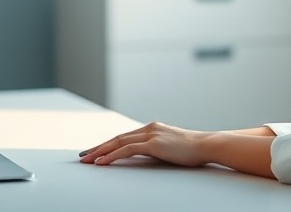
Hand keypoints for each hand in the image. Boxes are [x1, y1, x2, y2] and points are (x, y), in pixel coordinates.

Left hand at [79, 122, 209, 166]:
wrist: (207, 145)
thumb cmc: (193, 150)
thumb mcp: (172, 147)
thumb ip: (158, 148)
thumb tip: (148, 156)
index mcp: (153, 128)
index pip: (125, 136)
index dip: (108, 144)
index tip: (96, 151)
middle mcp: (150, 128)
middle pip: (117, 138)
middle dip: (98, 147)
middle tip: (83, 156)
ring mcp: (151, 134)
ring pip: (118, 142)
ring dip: (100, 152)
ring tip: (86, 160)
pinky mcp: (153, 144)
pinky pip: (126, 150)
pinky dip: (111, 156)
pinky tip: (101, 162)